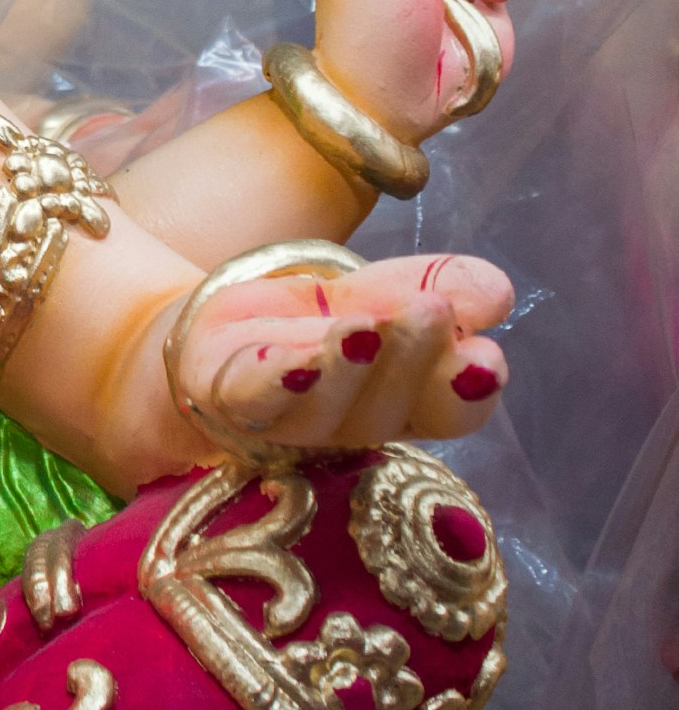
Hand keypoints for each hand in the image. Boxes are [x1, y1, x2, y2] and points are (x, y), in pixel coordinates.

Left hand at [170, 249, 513, 452]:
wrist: (211, 336)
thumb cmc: (315, 323)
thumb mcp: (383, 290)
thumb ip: (442, 286)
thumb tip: (499, 294)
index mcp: (406, 401)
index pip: (450, 409)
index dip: (470, 391)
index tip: (487, 360)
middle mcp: (352, 423)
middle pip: (390, 409)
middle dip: (412, 360)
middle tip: (430, 312)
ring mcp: (286, 421)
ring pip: (323, 410)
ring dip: (345, 370)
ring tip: (362, 328)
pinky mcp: (226, 399)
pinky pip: (253, 399)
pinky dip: (275, 381)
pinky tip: (294, 360)